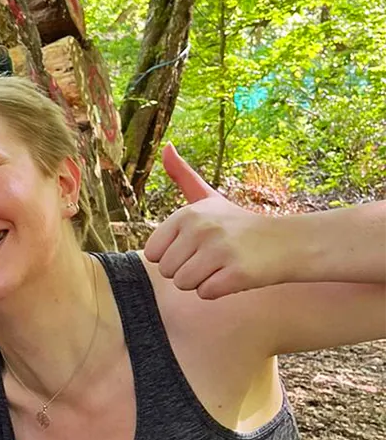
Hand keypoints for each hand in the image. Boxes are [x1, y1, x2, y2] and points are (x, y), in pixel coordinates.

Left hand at [144, 145, 283, 298]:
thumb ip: (183, 176)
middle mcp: (201, 229)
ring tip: (222, 264)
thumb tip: (166, 146)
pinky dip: (218, 290)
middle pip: (167, 272)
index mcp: (188, 213)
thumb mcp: (208, 197)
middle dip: (187, 270)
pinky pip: (205, 294)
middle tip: (212, 256)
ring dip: (201, 281)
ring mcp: (219, 251)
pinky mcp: (236, 273)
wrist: (286, 242)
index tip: (195, 245)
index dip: (172, 255)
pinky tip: (234, 274)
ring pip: (184, 285)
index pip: (153, 253)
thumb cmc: (238, 224)